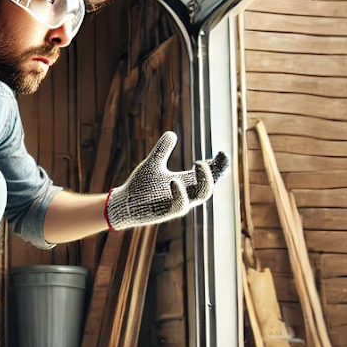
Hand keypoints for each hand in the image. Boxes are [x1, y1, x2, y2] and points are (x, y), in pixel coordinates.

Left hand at [105, 131, 227, 229]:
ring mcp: (179, 204)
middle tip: (219, 157)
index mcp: (185, 183)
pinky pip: (181, 205)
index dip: (218, 165)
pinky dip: (180, 193)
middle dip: (216, 172)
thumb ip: (163, 150)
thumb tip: (172, 133)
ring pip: (202, 195)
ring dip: (205, 179)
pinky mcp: (168, 213)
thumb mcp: (153, 163)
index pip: (207, 175)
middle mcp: (186, 194)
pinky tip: (174, 180)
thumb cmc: (140, 186)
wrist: (124, 203)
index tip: (223, 153)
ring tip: (199, 162)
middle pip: (210, 185)